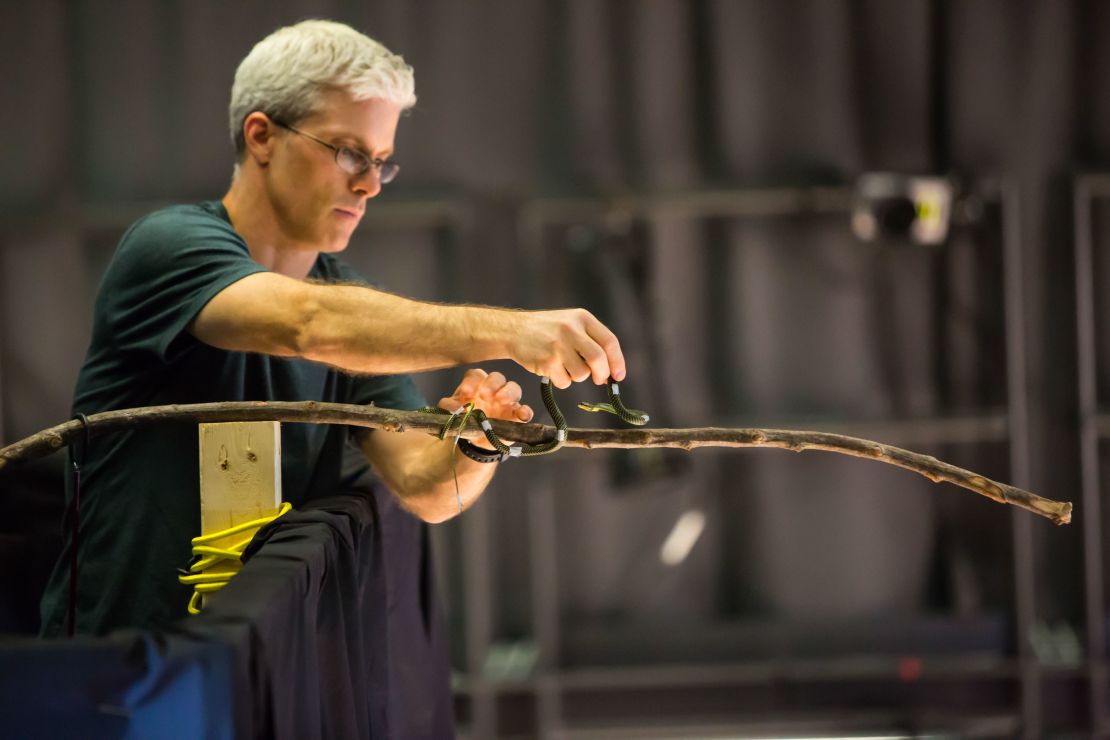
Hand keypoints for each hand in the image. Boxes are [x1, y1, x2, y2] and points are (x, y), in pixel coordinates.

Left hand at [438, 368, 533, 422]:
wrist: (476, 441)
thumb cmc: (466, 420)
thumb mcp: (453, 414)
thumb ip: (448, 407)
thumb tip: (451, 406)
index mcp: (477, 385)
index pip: (476, 375)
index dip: (471, 381)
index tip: (466, 393)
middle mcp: (494, 389)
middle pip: (497, 377)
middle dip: (491, 383)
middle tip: (485, 394)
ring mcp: (508, 402)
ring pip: (513, 388)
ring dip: (508, 392)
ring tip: (502, 401)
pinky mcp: (517, 416)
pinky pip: (525, 410)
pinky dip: (525, 411)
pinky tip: (522, 416)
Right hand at [507, 308, 625, 388]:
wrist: (514, 330)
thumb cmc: (547, 330)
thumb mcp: (571, 323)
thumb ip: (591, 341)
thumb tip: (610, 372)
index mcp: (582, 318)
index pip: (609, 341)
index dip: (617, 361)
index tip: (618, 376)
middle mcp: (571, 330)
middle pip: (598, 359)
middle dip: (602, 374)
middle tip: (599, 380)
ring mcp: (558, 346)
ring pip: (582, 374)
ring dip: (577, 376)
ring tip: (565, 366)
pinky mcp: (546, 361)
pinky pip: (565, 382)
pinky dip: (562, 380)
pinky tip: (552, 369)